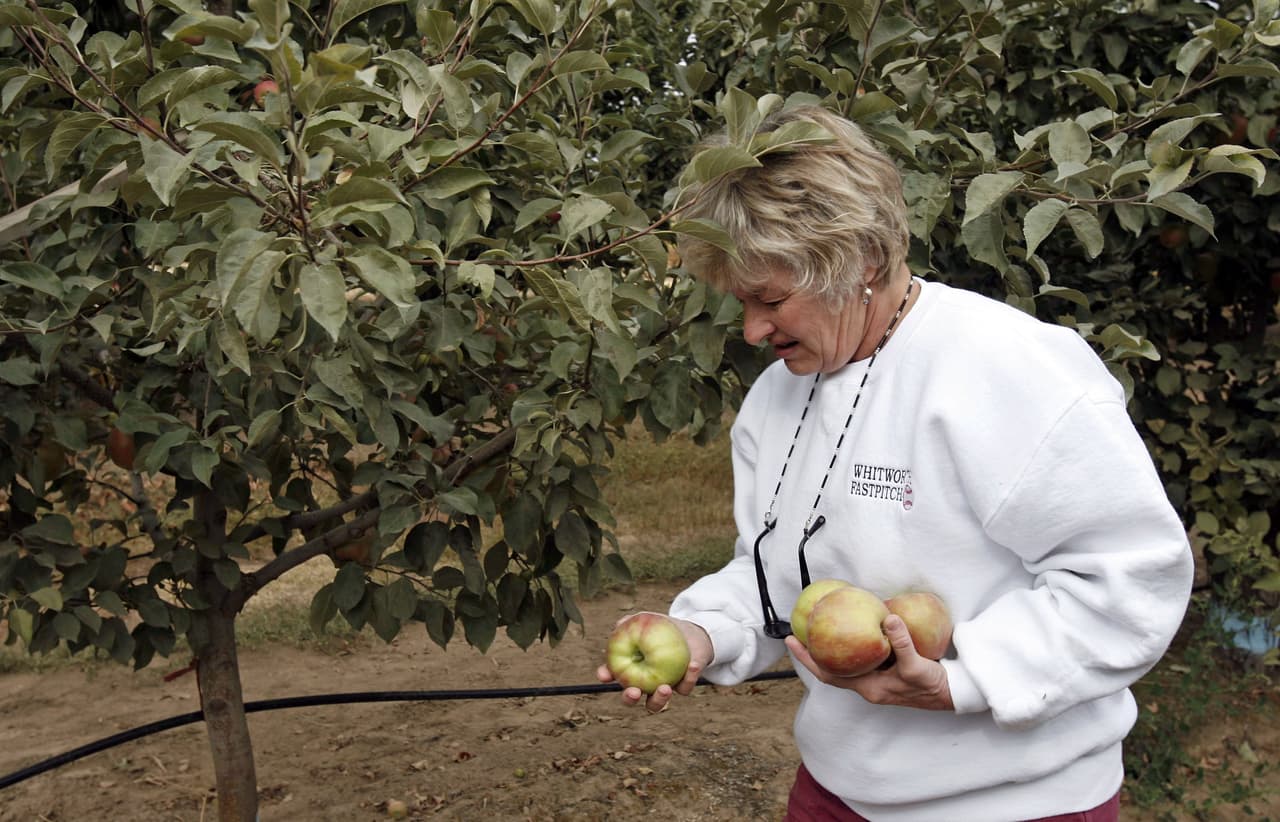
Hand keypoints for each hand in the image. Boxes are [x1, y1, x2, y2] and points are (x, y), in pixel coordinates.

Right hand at [595, 613, 712, 713]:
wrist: (689, 634)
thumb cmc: (661, 627)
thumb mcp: (646, 620)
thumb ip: (631, 621)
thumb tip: (620, 625)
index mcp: (629, 669)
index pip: (612, 675)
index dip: (605, 676)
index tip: (605, 674)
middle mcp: (643, 684)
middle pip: (631, 698)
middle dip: (629, 698)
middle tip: (633, 691)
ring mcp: (662, 688)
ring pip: (656, 703)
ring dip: (659, 699)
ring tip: (664, 688)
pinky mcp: (683, 686)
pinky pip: (685, 687)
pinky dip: (689, 678)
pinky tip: (692, 666)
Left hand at [786, 614, 953, 710]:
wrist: (952, 694)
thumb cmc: (932, 686)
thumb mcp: (916, 666)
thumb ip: (902, 643)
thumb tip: (888, 619)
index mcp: (869, 688)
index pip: (828, 673)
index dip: (808, 659)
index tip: (791, 641)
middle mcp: (868, 685)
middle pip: (833, 668)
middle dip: (814, 651)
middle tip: (800, 630)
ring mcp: (877, 679)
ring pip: (847, 663)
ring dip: (834, 648)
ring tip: (821, 627)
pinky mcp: (886, 671)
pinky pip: (863, 656)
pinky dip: (855, 644)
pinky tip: (856, 627)